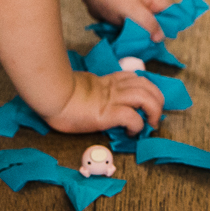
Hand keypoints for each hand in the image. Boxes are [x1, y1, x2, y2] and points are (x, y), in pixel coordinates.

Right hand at [47, 70, 163, 134]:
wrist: (52, 96)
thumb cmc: (59, 95)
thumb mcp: (82, 88)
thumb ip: (94, 90)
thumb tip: (97, 99)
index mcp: (108, 81)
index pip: (135, 78)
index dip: (147, 88)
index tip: (147, 102)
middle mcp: (114, 88)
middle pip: (147, 85)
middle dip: (158, 99)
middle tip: (155, 115)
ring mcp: (112, 100)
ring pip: (145, 98)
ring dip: (154, 111)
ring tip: (150, 123)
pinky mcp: (108, 114)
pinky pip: (132, 117)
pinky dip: (138, 125)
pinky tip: (132, 132)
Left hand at [76, 0, 169, 40]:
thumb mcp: (133, 8)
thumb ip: (149, 22)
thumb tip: (161, 38)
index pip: (172, 13)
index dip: (171, 27)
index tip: (163, 41)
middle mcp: (148, 5)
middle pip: (158, 24)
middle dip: (153, 36)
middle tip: (146, 48)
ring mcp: (136, 11)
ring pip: (145, 29)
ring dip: (140, 38)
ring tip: (134, 48)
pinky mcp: (125, 18)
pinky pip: (133, 30)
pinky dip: (130, 37)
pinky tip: (125, 44)